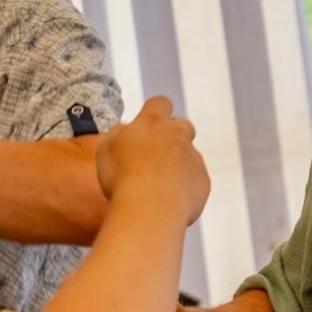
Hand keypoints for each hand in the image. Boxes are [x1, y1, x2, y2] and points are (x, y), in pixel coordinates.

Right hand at [96, 96, 209, 224]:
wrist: (150, 208)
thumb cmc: (122, 177)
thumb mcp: (107, 147)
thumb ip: (119, 133)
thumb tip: (127, 130)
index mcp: (153, 122)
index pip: (160, 103)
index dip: (156, 110)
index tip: (148, 122)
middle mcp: (178, 135)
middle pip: (183, 125)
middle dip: (173, 135)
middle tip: (155, 154)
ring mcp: (194, 157)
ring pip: (190, 155)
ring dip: (177, 165)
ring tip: (157, 185)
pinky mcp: (203, 180)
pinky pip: (195, 180)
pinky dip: (185, 186)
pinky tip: (168, 200)